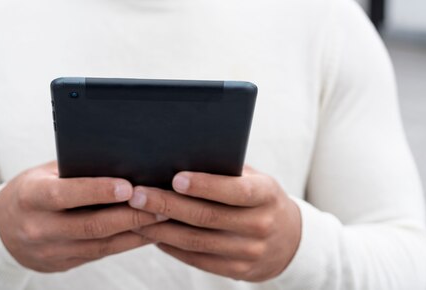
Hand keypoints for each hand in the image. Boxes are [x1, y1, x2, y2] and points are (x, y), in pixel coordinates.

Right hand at [0, 161, 163, 272]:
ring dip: (135, 232)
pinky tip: (147, 231)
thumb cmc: (30, 191)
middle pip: (91, 225)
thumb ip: (73, 169)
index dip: (98, 191)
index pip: (65, 195)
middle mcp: (40, 228)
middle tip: (160, 204)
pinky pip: (102, 254)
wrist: (2, 231)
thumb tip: (118, 157)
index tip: (128, 186)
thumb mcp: (43, 174)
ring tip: (162, 217)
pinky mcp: (64, 264)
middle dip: (129, 215)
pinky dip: (127, 242)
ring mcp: (52, 251)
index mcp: (30, 197)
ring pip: (101, 244)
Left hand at [128, 166, 301, 281]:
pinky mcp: (238, 271)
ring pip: (196, 241)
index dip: (205, 185)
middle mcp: (260, 224)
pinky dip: (171, 246)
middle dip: (168, 204)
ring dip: (161, 228)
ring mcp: (250, 251)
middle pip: (207, 216)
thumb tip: (181, 153)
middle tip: (138, 194)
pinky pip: (197, 259)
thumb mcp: (254, 178)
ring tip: (136, 214)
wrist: (289, 241)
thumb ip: (226, 169)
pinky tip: (152, 233)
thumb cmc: (259, 198)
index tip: (176, 178)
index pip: (235, 190)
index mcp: (266, 195)